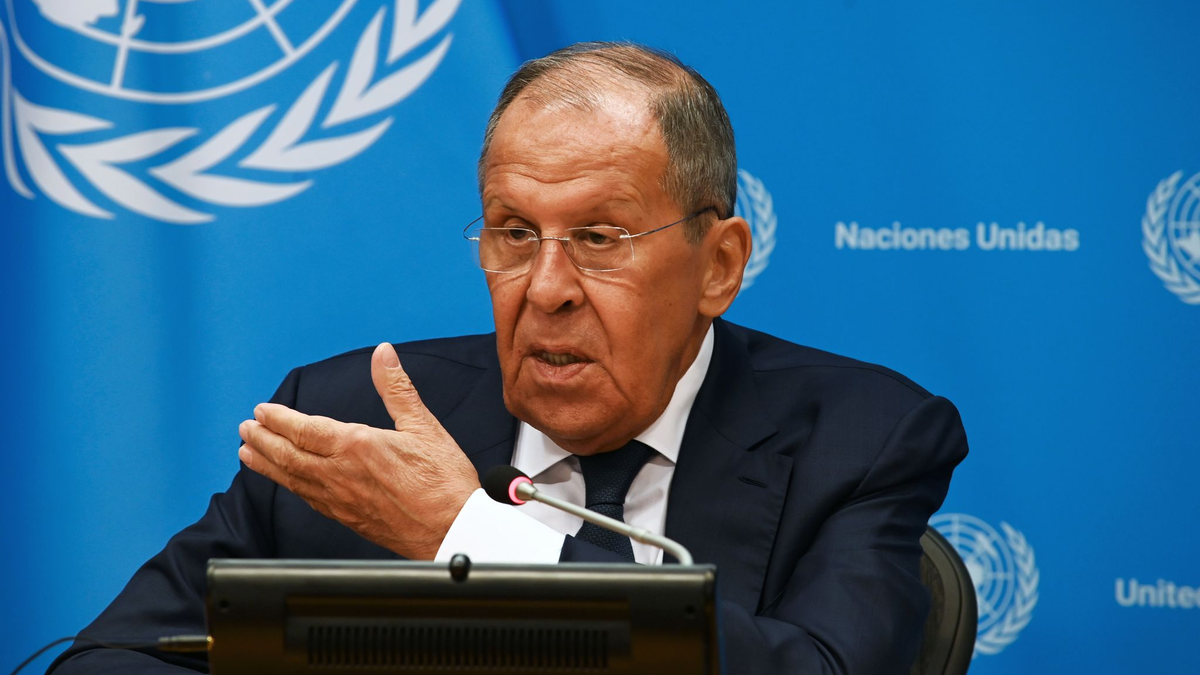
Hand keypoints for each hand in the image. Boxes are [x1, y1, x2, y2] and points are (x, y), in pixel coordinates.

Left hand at [237, 342, 480, 559]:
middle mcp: (340, 474)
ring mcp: (340, 500)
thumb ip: (396, 388)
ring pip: (292, 480)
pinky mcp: (348, 519)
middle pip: (288, 455)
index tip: (261, 411)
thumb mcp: (424, 426)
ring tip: (248, 455)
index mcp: (356, 446)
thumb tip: (383, 355)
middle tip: (245, 430)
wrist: (453, 531)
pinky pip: (307, 499)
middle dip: (262, 441)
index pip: (303, 429)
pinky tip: (288, 482)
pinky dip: (289, 486)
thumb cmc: (443, 482)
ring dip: (266, 465)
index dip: (278, 419)